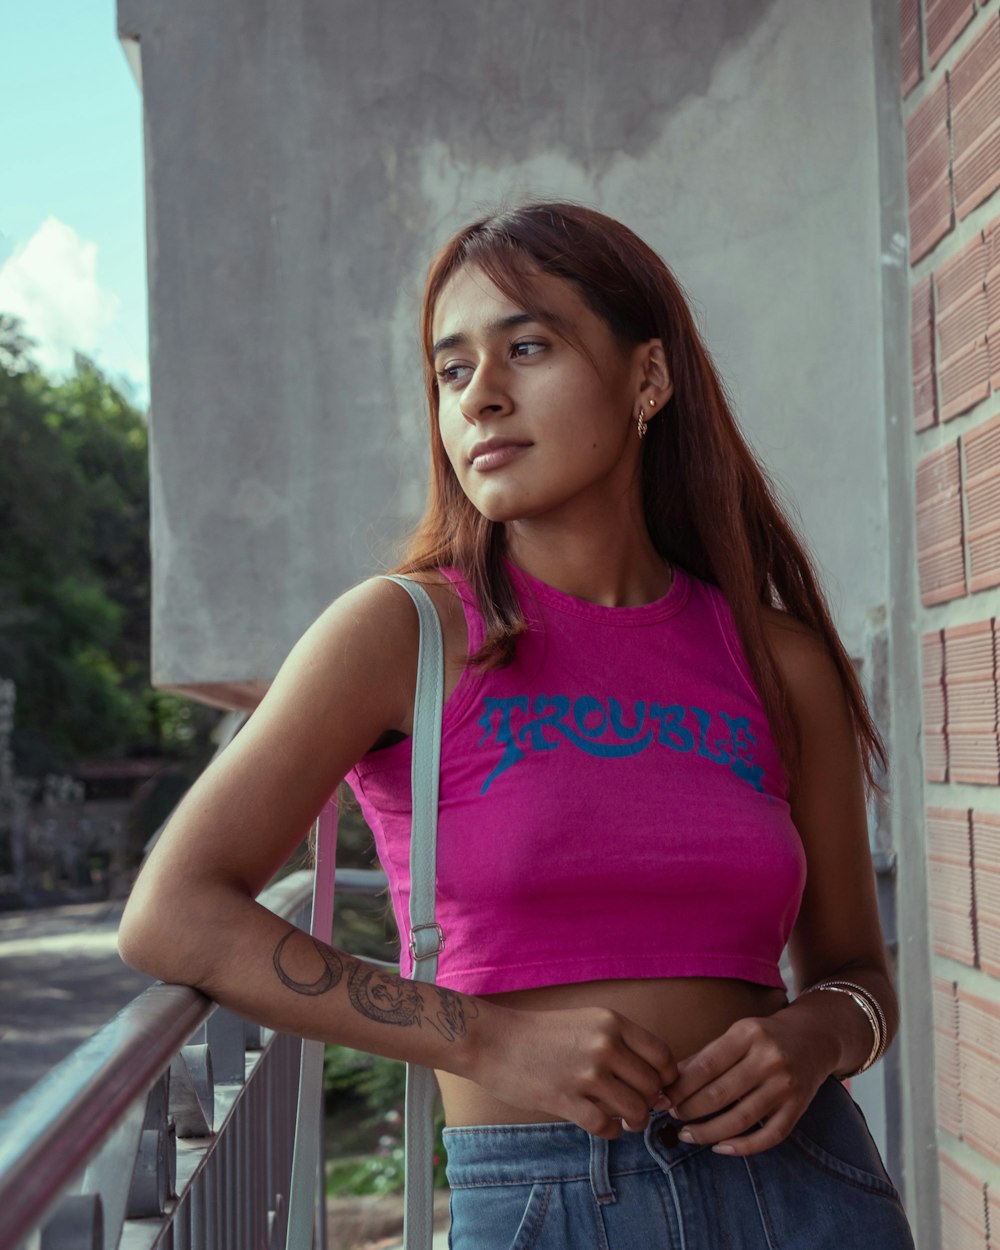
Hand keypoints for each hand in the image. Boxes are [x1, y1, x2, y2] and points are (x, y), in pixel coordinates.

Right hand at [470, 1004, 678, 1139]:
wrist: (493, 1040)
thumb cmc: (541, 1033)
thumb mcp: (586, 1023)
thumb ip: (620, 1046)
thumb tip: (656, 1085)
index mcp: (611, 1022)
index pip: (662, 1056)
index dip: (666, 1078)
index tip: (657, 1088)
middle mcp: (604, 1045)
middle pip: (652, 1086)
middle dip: (649, 1103)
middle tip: (637, 1108)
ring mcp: (586, 1074)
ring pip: (635, 1110)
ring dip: (634, 1122)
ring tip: (623, 1120)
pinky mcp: (566, 1100)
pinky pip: (606, 1128)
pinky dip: (610, 1132)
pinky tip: (602, 1126)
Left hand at [658, 1007, 838, 1155]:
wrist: (814, 1037)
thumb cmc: (765, 1036)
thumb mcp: (736, 1034)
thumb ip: (706, 1056)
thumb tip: (670, 1080)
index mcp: (748, 1034)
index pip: (706, 1065)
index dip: (681, 1086)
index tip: (663, 1096)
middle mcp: (770, 1059)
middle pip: (720, 1094)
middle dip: (689, 1109)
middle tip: (672, 1115)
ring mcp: (786, 1085)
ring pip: (741, 1119)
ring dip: (708, 1132)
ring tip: (686, 1134)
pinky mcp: (799, 1108)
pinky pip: (769, 1136)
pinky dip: (742, 1147)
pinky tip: (720, 1147)